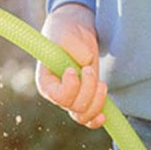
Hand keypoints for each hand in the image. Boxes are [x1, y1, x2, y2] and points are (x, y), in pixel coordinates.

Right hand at [36, 3, 106, 128]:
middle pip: (74, 107)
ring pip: (83, 115)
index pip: (57, 96)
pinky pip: (89, 118)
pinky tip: (104, 114)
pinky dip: (97, 119)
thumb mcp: (66, 34)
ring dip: (97, 102)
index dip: (70, 87)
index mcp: (46, 81)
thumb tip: (86, 61)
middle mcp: (57, 94)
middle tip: (89, 68)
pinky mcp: (86, 96)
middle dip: (88, 90)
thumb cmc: (65, 31)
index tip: (73, 69)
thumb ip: (73, 47)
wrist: (76, 29)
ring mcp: (73, 97)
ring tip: (101, 83)